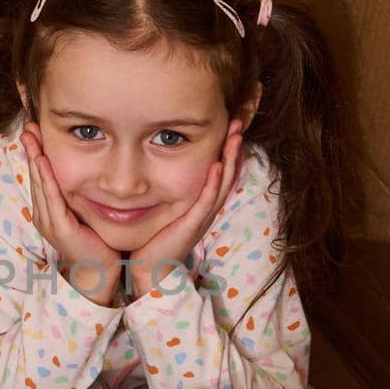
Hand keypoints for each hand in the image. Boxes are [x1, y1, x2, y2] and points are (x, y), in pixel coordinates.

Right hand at [19, 122, 121, 305]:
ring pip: (39, 183)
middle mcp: (44, 214)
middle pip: (35, 175)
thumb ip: (81, 193)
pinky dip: (45, 179)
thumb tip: (88, 169)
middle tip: (27, 125)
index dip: (36, 152)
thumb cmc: (97, 241)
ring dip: (34, 158)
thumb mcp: (86, 211)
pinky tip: (42, 161)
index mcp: (49, 209)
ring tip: (30, 136)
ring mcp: (49, 221)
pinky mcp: (59, 229)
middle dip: (30, 149)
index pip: (40, 175)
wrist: (100, 271)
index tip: (34, 130)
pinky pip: (51, 199)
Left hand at [127, 119, 243, 296]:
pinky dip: (213, 184)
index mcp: (200, 201)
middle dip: (233, 147)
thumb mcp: (165, 205)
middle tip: (240, 121)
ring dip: (229, 159)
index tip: (231, 123)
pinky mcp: (192, 227)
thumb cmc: (154, 236)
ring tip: (235, 137)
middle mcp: (205, 208)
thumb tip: (154, 158)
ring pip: (222, 184)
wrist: (149, 267)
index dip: (227, 147)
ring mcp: (201, 217)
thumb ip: (165, 185)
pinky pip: (206, 202)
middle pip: (226, 172)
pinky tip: (217, 167)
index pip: (219, 169)